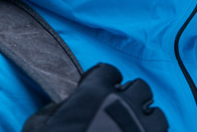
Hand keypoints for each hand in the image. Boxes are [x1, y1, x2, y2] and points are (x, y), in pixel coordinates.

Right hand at [22, 63, 167, 131]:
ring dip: (148, 118)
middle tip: (121, 107)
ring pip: (158, 115)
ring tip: (137, 127)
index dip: (104, 79)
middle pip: (141, 88)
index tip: (102, 88)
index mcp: (95, 94)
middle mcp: (123, 107)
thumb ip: (57, 108)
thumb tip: (67, 105)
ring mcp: (140, 131)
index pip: (110, 72)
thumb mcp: (38, 125)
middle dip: (131, 95)